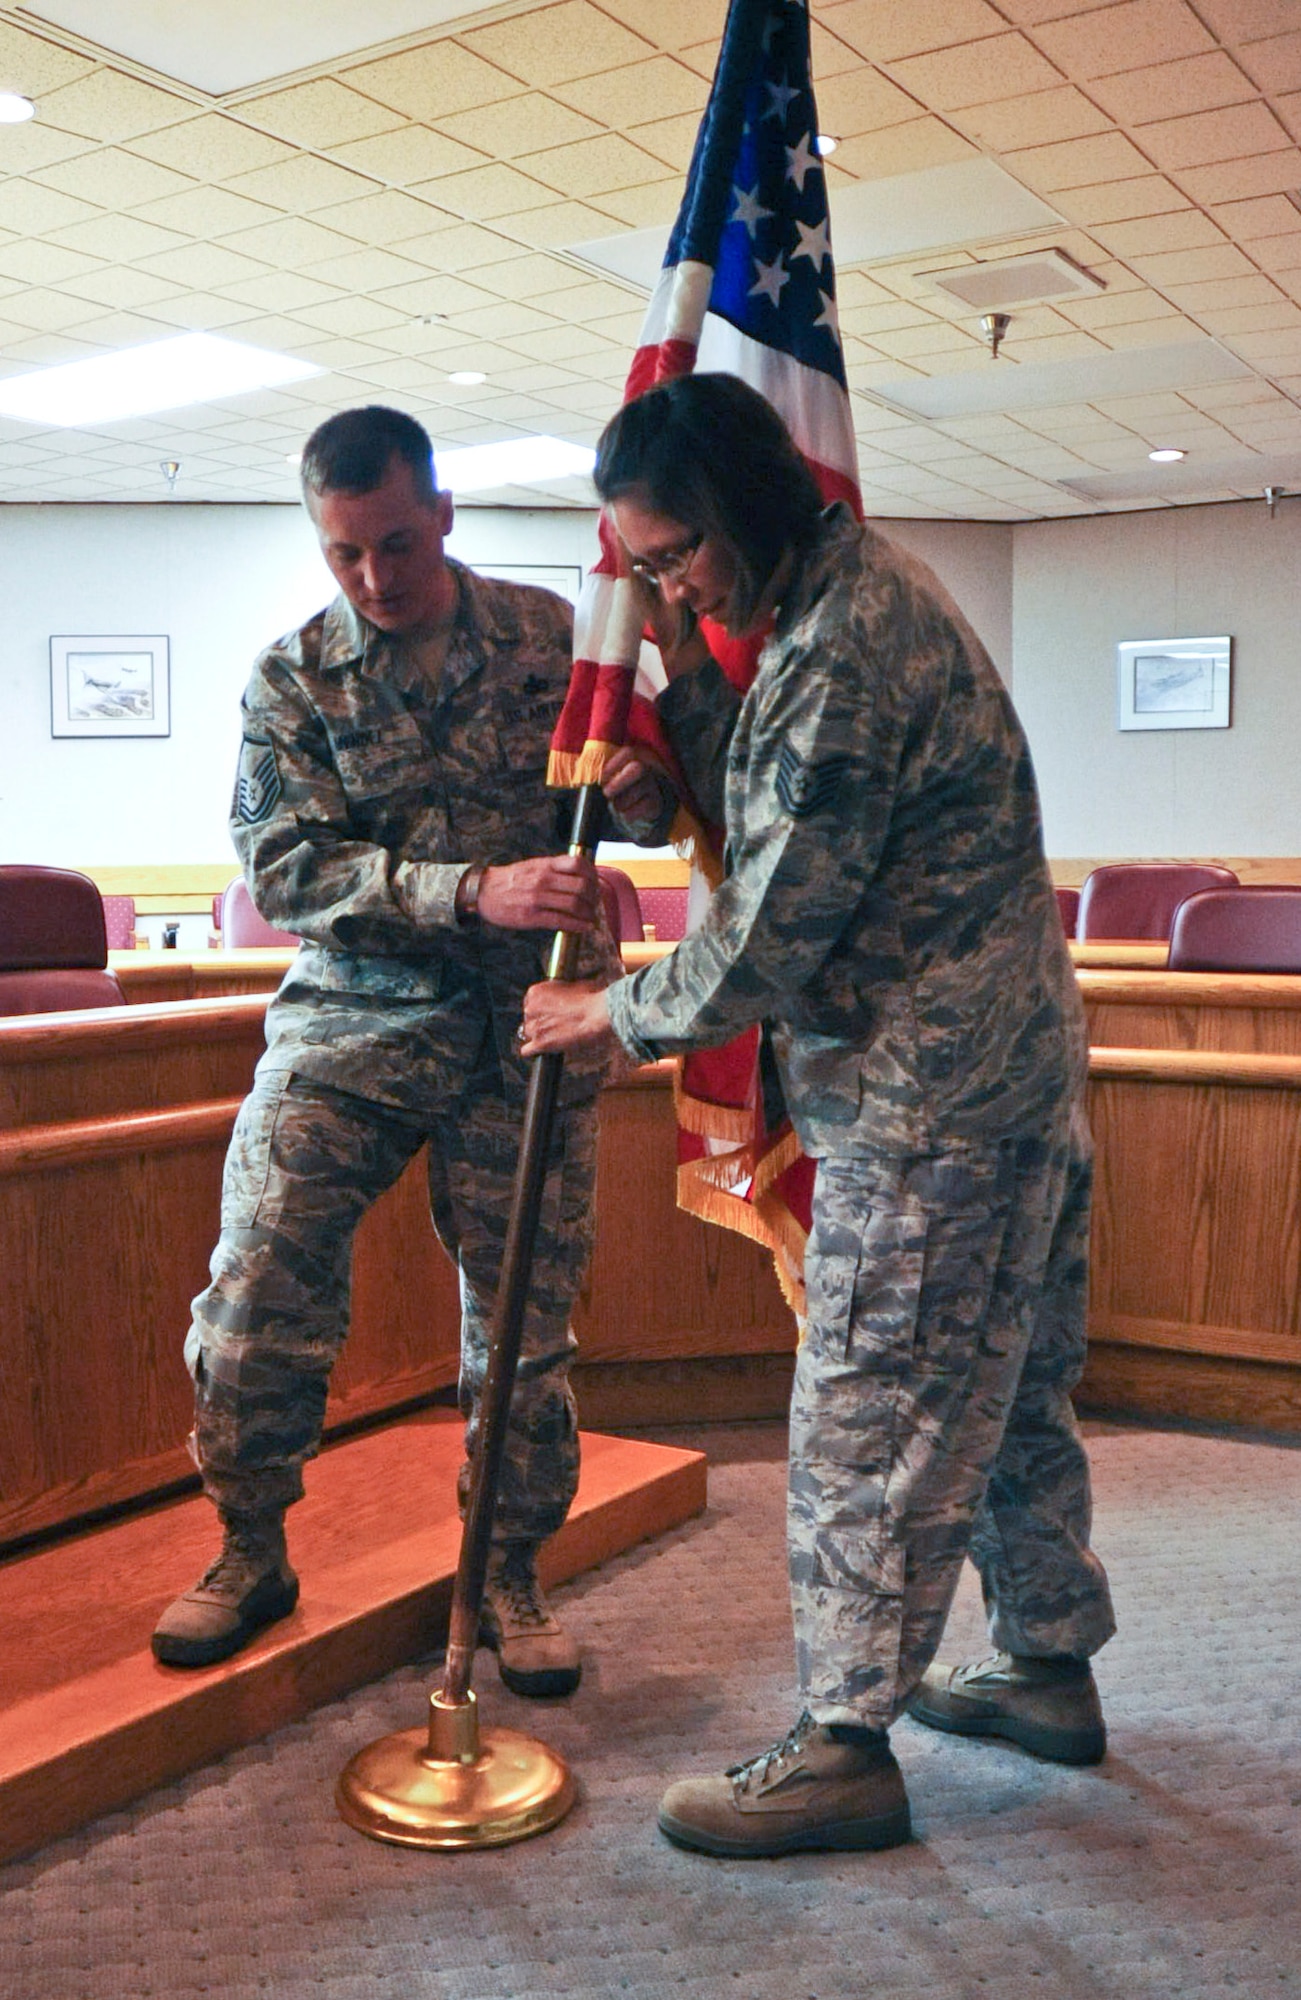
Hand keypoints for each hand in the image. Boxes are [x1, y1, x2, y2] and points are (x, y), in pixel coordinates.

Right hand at [477, 855, 598, 931]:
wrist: (483, 892)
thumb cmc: (510, 880)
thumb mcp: (533, 866)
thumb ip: (555, 869)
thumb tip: (580, 876)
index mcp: (545, 865)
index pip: (579, 864)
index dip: (592, 875)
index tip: (596, 884)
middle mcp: (543, 879)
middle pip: (581, 886)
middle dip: (593, 898)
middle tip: (595, 905)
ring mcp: (537, 898)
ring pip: (574, 905)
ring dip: (588, 914)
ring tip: (591, 918)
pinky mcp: (532, 916)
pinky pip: (561, 921)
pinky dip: (577, 926)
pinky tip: (584, 927)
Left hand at [520, 977, 616, 1056]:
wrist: (596, 1014)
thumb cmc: (589, 999)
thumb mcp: (572, 986)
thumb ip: (560, 992)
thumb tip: (563, 996)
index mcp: (535, 992)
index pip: (529, 1003)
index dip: (541, 1009)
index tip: (549, 1012)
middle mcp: (530, 1009)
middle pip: (529, 1019)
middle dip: (540, 1022)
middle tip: (555, 1025)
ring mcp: (534, 1027)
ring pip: (529, 1034)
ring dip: (539, 1036)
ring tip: (553, 1037)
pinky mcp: (540, 1044)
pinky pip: (527, 1051)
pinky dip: (533, 1052)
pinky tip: (540, 1051)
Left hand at [601, 743, 668, 828]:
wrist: (639, 806)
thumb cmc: (618, 788)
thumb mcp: (609, 777)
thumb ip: (596, 772)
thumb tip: (579, 773)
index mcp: (634, 758)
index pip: (628, 753)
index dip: (613, 765)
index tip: (600, 779)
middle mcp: (647, 769)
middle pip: (638, 768)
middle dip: (619, 782)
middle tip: (607, 793)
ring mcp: (653, 785)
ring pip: (638, 790)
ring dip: (621, 802)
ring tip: (616, 805)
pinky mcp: (656, 802)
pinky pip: (644, 807)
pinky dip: (630, 814)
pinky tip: (625, 814)